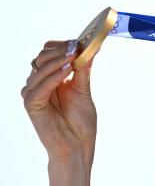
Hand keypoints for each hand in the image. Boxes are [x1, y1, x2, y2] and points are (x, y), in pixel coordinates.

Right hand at [21, 39, 96, 172]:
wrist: (78, 144)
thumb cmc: (80, 120)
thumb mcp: (83, 88)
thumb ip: (83, 69)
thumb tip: (91, 47)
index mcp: (51, 77)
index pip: (49, 52)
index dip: (62, 45)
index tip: (80, 41)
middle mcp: (40, 82)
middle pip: (42, 57)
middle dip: (60, 50)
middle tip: (76, 46)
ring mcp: (33, 93)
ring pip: (40, 69)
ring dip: (58, 61)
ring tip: (73, 57)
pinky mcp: (31, 104)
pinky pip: (39, 87)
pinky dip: (54, 76)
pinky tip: (67, 70)